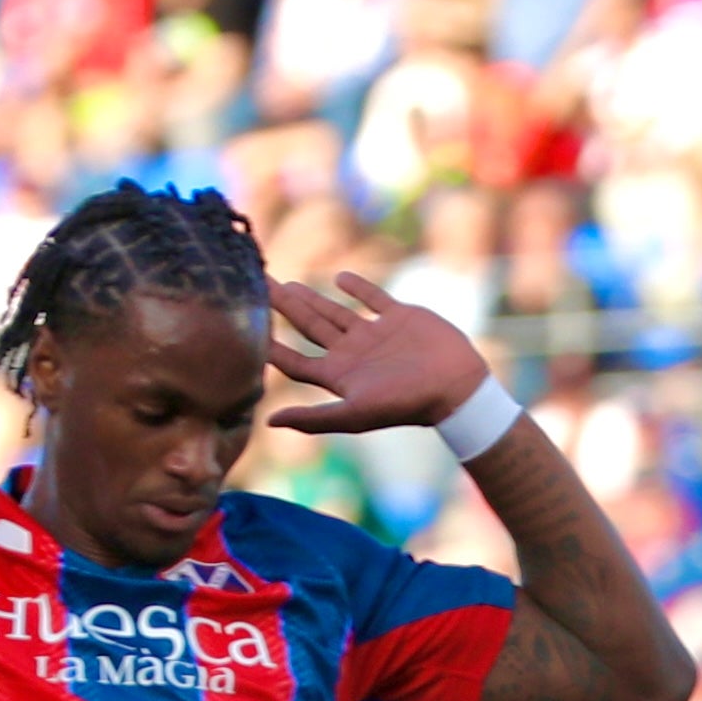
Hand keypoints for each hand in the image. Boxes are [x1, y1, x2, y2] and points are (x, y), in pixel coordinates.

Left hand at [266, 274, 493, 436]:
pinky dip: (357, 287)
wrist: (456, 387)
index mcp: (339, 375)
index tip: (245, 325)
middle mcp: (352, 354)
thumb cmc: (407, 404)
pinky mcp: (399, 317)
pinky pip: (373, 298)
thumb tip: (268, 423)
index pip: (294, 360)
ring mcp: (375, 335)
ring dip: (311, 298)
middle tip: (257, 284)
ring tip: (287, 285)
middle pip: (308, 327)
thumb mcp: (355, 414)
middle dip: (283, 307)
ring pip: (335, 312)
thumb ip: (313, 418)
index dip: (270, 346)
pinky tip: (339, 277)